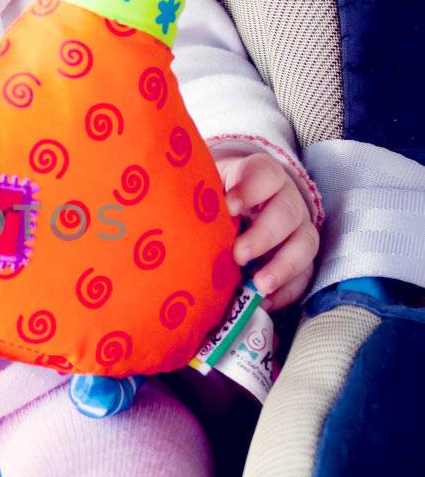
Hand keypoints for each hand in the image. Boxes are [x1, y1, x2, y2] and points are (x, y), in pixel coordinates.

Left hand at [213, 150, 319, 311]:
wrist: (237, 206)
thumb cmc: (219, 197)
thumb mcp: (210, 188)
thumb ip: (200, 198)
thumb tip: (171, 215)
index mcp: (262, 176)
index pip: (266, 174)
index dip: (251, 189)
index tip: (228, 206)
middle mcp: (286, 200)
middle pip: (287, 213)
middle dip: (264, 236)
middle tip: (238, 255)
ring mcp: (298, 229)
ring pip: (305, 244)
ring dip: (284, 267)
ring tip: (260, 285)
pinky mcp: (300, 258)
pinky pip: (304, 275)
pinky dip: (287, 291)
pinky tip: (265, 301)